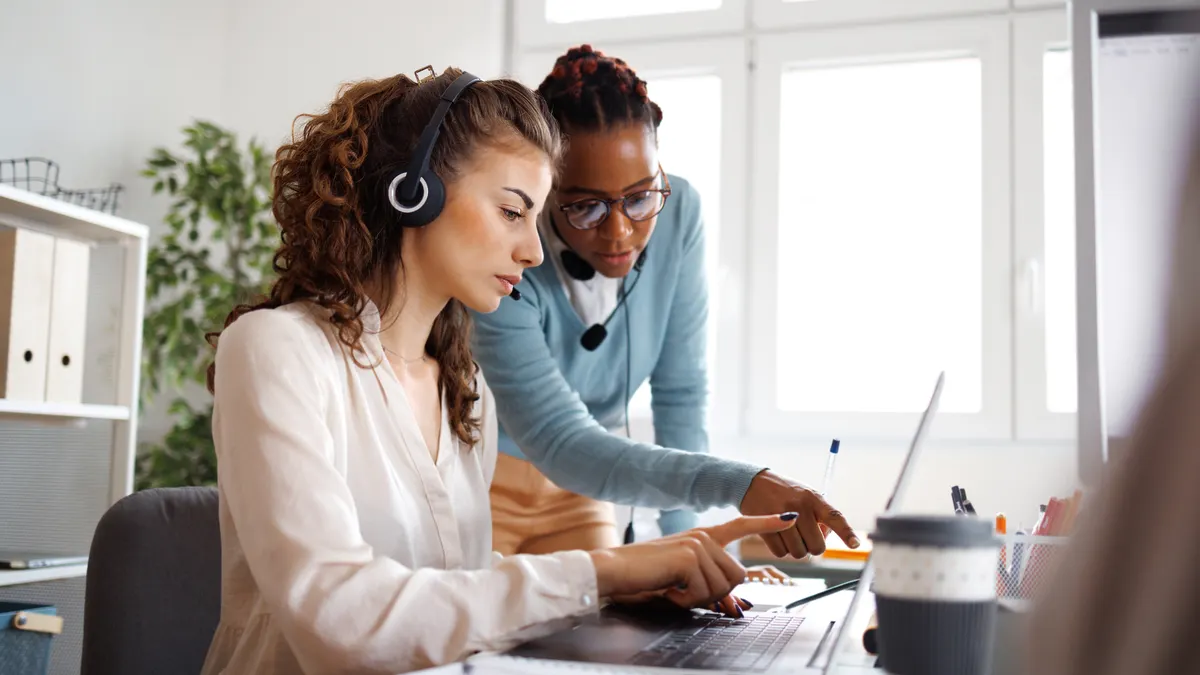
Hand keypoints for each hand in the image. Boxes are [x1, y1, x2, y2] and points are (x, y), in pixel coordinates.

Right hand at [589, 513, 800, 614]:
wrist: (614, 570)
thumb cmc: (644, 576)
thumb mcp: (682, 577)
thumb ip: (708, 579)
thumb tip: (736, 597)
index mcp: (702, 536)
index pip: (740, 526)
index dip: (766, 523)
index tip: (789, 518)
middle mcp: (703, 536)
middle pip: (736, 576)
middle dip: (714, 594)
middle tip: (683, 591)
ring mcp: (698, 544)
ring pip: (721, 587)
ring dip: (696, 598)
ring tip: (671, 588)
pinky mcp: (690, 557)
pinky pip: (703, 592)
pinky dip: (684, 600)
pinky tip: (667, 589)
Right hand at [739, 471, 859, 558]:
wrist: (753, 482)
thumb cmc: (785, 492)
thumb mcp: (805, 496)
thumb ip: (818, 515)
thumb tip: (824, 538)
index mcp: (813, 498)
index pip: (834, 517)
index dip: (846, 532)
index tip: (856, 544)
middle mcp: (799, 507)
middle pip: (816, 546)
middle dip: (812, 547)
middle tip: (805, 538)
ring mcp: (781, 518)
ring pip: (798, 552)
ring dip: (796, 549)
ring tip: (790, 534)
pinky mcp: (766, 527)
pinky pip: (781, 553)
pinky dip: (781, 550)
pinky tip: (778, 536)